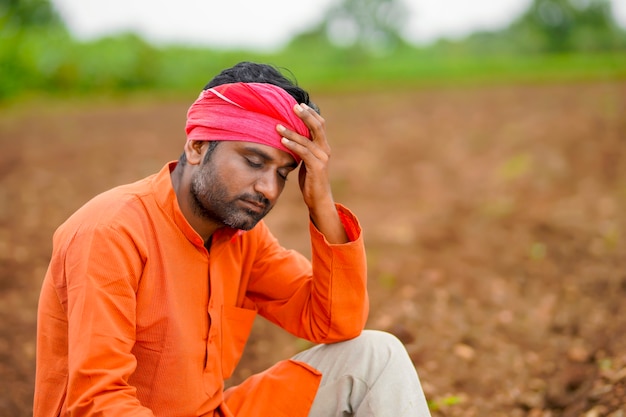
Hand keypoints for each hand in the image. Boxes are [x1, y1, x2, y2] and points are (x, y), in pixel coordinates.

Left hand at [277, 103, 347, 243]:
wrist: (318, 199)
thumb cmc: (310, 179)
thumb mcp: (307, 160)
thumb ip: (303, 147)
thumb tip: (291, 135)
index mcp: (323, 146)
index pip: (319, 123)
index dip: (310, 113)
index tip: (297, 104)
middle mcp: (325, 149)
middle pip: (317, 126)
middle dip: (305, 115)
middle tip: (293, 106)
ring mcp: (322, 158)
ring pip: (307, 139)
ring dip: (291, 131)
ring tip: (277, 125)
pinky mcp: (317, 167)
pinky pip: (303, 152)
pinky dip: (292, 144)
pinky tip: (282, 139)